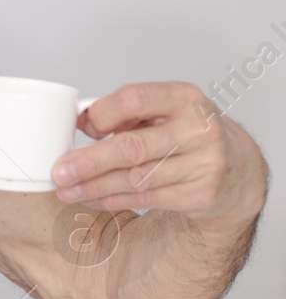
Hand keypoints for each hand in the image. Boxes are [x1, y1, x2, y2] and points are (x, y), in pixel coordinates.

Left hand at [52, 82, 267, 219]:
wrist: (239, 168)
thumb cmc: (187, 132)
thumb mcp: (163, 111)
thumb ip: (125, 113)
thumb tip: (78, 121)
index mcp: (184, 98)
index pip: (134, 99)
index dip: (101, 114)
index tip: (80, 128)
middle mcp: (198, 130)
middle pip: (132, 148)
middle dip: (88, 162)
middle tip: (58, 171)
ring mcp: (204, 164)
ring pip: (136, 179)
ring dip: (94, 186)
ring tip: (65, 190)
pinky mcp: (201, 194)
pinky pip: (146, 199)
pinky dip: (112, 200)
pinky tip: (91, 198)